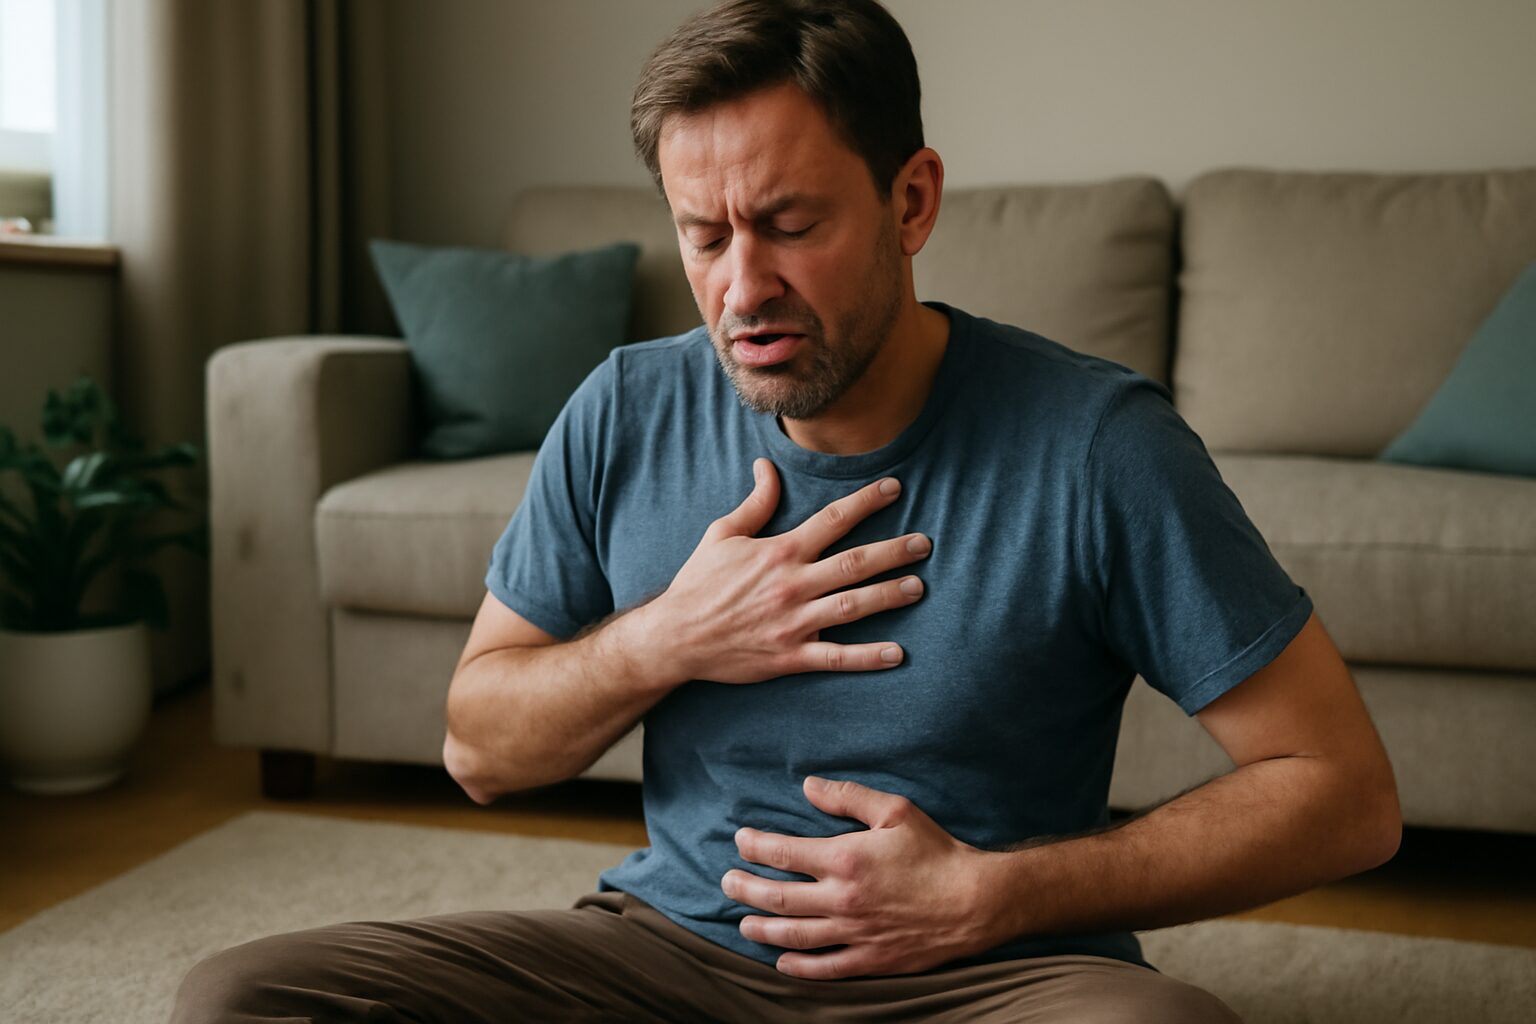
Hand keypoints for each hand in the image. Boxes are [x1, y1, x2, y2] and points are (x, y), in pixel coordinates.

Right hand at [654, 458, 929, 684]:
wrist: (676, 636)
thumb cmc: (698, 583)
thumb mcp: (722, 534)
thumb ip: (755, 502)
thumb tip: (767, 465)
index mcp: (780, 551)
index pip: (833, 519)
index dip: (867, 501)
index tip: (895, 488)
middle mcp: (792, 584)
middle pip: (855, 562)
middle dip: (894, 551)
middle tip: (925, 544)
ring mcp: (794, 622)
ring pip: (853, 606)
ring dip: (889, 596)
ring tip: (919, 587)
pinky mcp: (790, 655)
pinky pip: (836, 656)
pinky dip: (868, 656)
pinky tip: (897, 653)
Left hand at [722, 776, 997, 978]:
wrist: (976, 901)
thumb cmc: (937, 852)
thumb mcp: (895, 810)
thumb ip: (848, 797)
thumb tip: (808, 786)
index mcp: (845, 858)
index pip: (783, 853)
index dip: (755, 847)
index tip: (741, 842)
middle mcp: (842, 899)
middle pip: (777, 897)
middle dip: (745, 889)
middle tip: (726, 883)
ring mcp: (854, 933)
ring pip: (794, 935)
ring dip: (762, 929)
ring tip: (743, 923)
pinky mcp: (871, 959)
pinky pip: (826, 967)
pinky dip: (799, 967)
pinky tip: (782, 962)